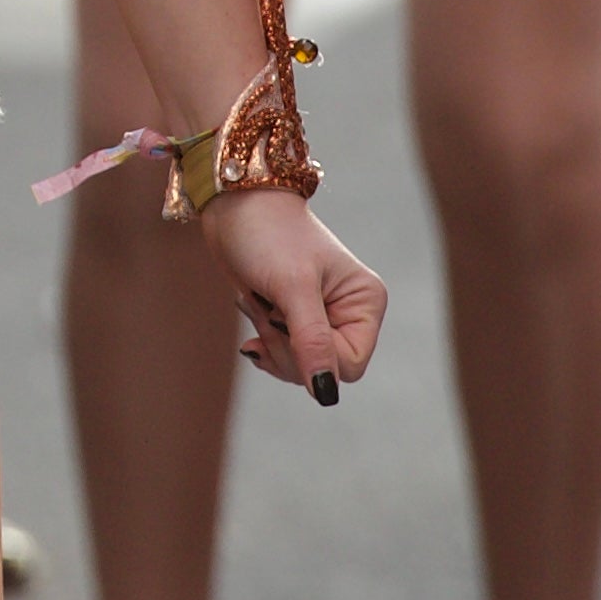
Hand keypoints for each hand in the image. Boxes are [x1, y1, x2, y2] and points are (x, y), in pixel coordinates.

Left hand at [197, 188, 386, 405]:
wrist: (234, 206)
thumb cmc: (269, 234)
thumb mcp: (293, 288)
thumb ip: (312, 341)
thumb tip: (326, 393)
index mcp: (365, 303)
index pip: (349, 365)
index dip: (314, 356)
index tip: (286, 322)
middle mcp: (350, 314)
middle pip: (323, 371)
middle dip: (286, 349)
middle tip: (268, 309)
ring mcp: (323, 319)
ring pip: (301, 368)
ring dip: (271, 342)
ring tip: (260, 303)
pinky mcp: (295, 320)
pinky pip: (285, 357)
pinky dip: (265, 343)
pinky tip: (254, 320)